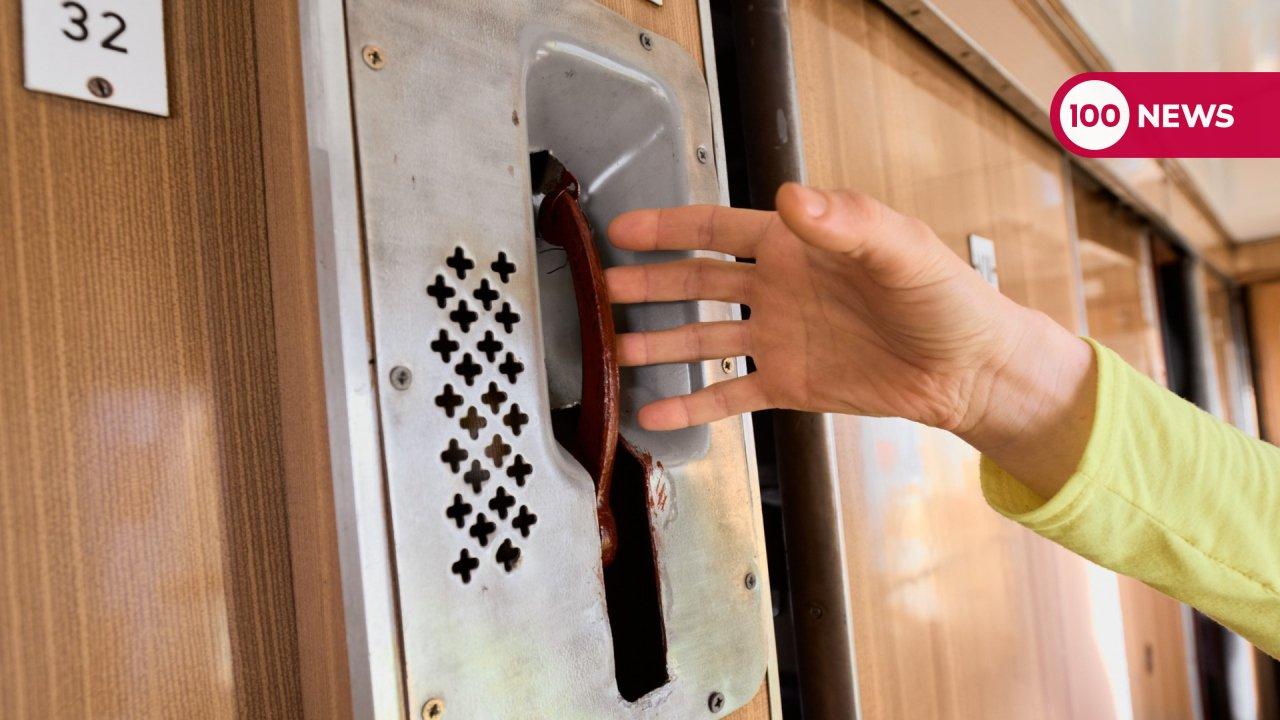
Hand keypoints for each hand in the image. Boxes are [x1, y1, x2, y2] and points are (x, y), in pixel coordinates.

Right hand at [605, 183, 1096, 497]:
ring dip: (659, 344)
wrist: (970, 369)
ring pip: (703, 339)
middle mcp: (777, 288)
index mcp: (796, 244)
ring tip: (614, 350)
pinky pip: (730, 394)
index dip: (668, 227)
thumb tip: (791, 195)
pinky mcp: (790, 385)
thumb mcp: (899, 249)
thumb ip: (846, 222)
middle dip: (648, 284)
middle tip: (602, 289)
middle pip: (696, 283)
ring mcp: (779, 338)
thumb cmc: (944, 297)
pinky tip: (655, 414)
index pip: (716, 230)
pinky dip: (693, 406)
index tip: (621, 228)